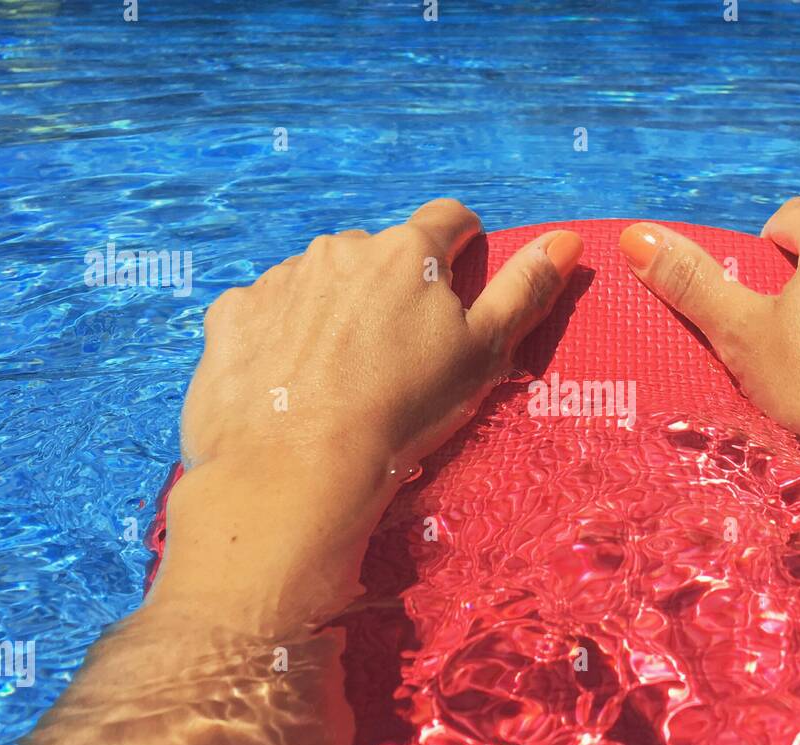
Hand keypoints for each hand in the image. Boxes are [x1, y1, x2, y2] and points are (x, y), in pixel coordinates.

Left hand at [183, 198, 581, 479]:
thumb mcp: (483, 355)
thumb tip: (567, 238)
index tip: (457, 284)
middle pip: (380, 254)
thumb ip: (525, 291)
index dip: (461, 248)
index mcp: (407, 252)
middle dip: (391, 288)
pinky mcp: (231, 314)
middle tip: (395, 354)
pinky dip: (281, 334)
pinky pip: (266, 310)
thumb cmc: (403, 412)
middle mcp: (340, 248)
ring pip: (321, 281)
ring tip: (338, 375)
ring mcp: (280, 278)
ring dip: (335, 309)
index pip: (449, 220)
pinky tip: (290, 381)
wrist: (294, 470)